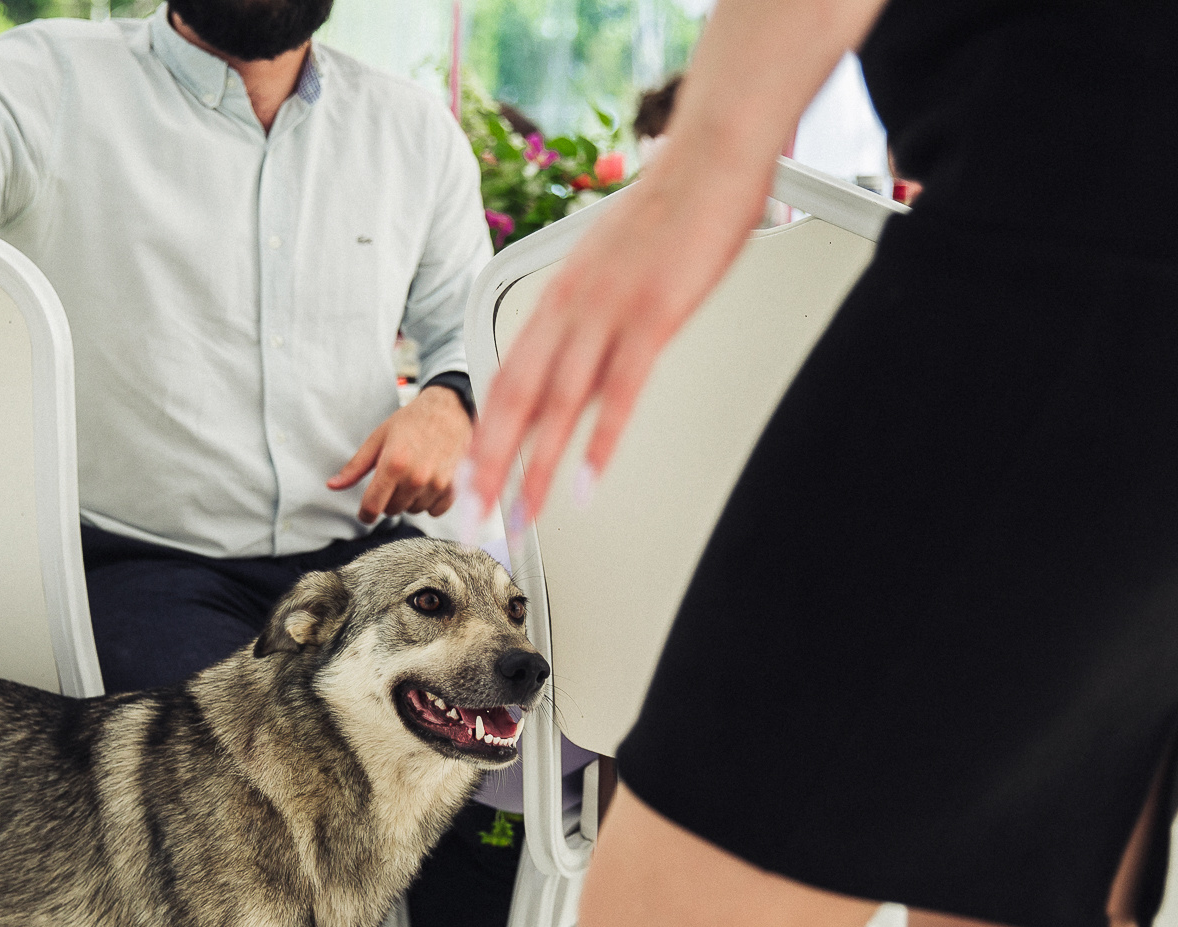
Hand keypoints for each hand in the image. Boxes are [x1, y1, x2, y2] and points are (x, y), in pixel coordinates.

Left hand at [328, 385, 472, 522]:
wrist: (448, 411)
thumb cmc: (411, 422)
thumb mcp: (378, 439)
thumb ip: (355, 467)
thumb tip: (332, 486)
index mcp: (393, 465)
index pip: (373, 507)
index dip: (365, 514)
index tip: (365, 513)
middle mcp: (415, 477)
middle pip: (392, 510)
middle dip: (388, 499)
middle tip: (394, 478)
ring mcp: (436, 484)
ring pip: (413, 510)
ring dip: (409, 500)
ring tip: (413, 475)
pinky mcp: (452, 488)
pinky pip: (434, 511)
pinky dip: (429, 502)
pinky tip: (428, 483)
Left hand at [461, 162, 758, 521]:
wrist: (707, 160)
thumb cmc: (669, 211)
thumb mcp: (609, 267)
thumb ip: (590, 318)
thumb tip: (584, 363)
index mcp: (556, 300)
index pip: (506, 379)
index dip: (483, 435)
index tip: (470, 480)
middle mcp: (569, 309)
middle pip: (516, 400)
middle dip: (490, 465)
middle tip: (475, 515)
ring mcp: (607, 315)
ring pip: (557, 405)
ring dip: (535, 467)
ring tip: (522, 515)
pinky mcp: (652, 319)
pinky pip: (619, 393)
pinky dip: (600, 443)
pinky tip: (588, 482)